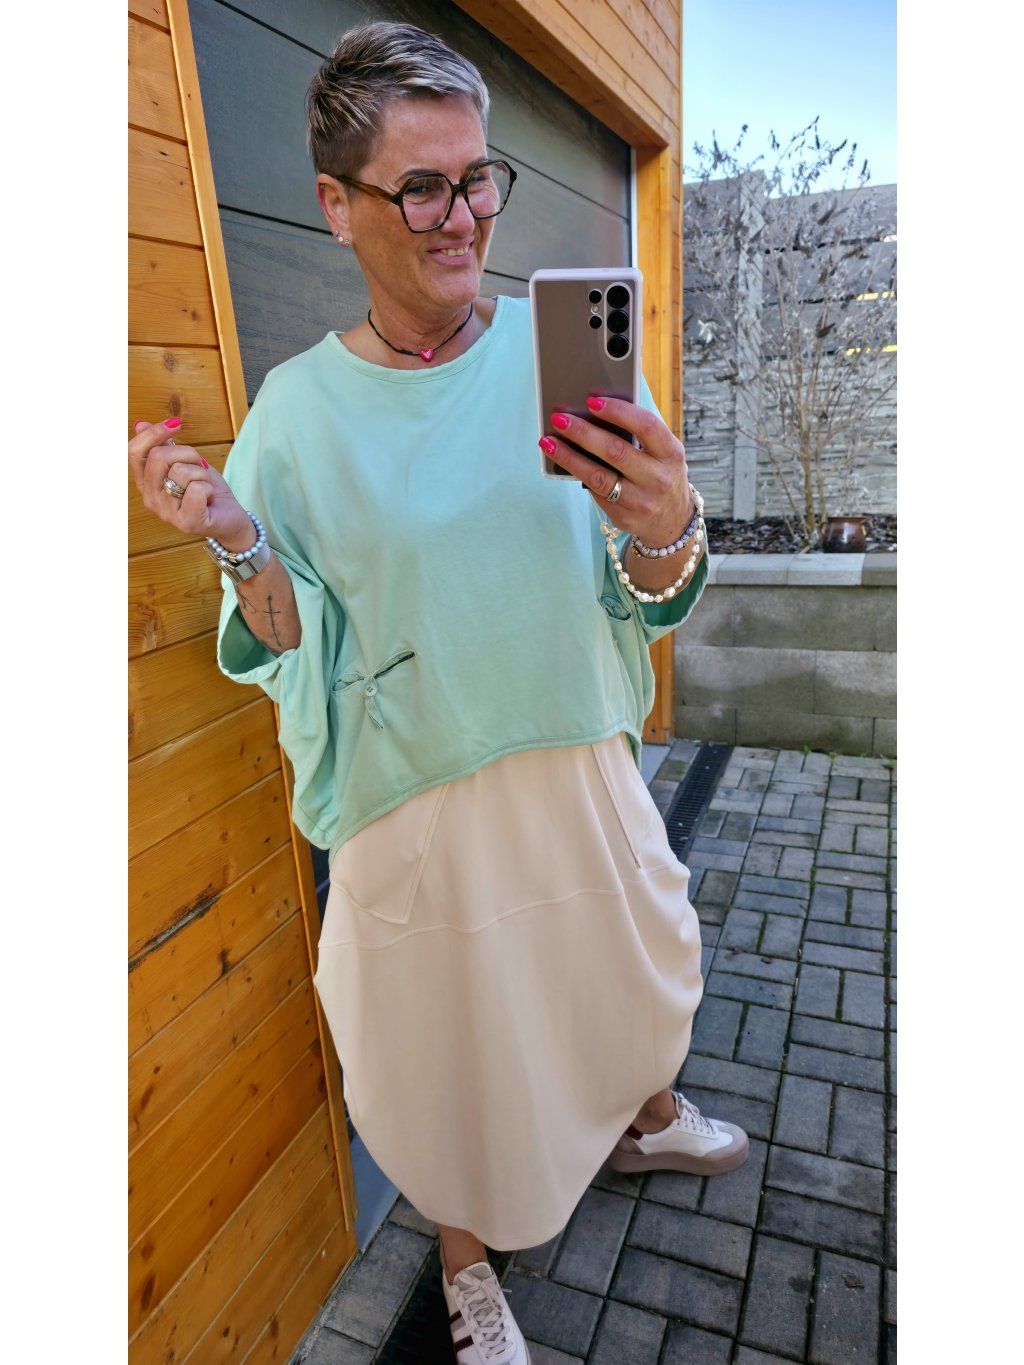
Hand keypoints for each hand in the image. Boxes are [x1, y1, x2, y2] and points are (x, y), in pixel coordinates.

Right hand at [128, 418, 253, 548]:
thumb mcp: (185, 462)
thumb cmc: (206, 490)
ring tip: (205, 486)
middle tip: (200, 466)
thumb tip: (140, 424)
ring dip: (201, 473)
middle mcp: (150, 499)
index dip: (154, 433)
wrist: (229, 518)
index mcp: (145, 483)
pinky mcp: (187, 522)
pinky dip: (209, 488)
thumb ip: (163, 446)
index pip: (134, 451)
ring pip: (181, 472)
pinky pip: (197, 489)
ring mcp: (167, 513)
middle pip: (158, 457)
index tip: (176, 424)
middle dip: (187, 453)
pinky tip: (209, 498)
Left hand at [539, 395, 693, 544]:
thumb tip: (593, 413)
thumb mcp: (662, 453)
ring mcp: (641, 501)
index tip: (592, 401)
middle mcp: (659, 479)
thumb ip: (638, 435)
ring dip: (569, 457)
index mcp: (671, 453)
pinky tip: (563, 462)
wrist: (672, 519)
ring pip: (598, 476)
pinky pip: (595, 492)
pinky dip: (578, 474)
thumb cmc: (660, 473)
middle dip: (583, 432)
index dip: (618, 411)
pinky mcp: (624, 517)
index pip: (645, 425)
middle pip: (615, 451)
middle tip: (559, 419)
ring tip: (548, 442)